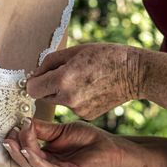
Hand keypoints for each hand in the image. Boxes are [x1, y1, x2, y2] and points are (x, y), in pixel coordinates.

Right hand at [2, 118, 124, 166]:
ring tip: (14, 139)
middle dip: (14, 147)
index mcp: (45, 161)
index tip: (13, 125)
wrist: (111, 147)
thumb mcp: (60, 131)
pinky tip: (28, 150)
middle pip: (24, 161)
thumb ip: (41, 129)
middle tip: (8, 134)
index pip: (24, 153)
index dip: (17, 140)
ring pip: (32, 166)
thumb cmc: (89, 139)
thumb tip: (23, 122)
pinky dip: (35, 160)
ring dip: (21, 153)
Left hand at [26, 43, 142, 119]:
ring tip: (82, 80)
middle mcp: (68, 98)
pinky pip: (72, 107)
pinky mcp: (87, 116)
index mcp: (63, 79)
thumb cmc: (106, 56)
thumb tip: (35, 75)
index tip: (40, 76)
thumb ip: (50, 62)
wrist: (135, 73)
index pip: (32, 88)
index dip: (35, 81)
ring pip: (58, 102)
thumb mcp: (75, 51)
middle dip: (48, 86)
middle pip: (43, 96)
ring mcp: (78, 110)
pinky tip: (90, 90)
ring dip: (63, 93)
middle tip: (64, 75)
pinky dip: (76, 99)